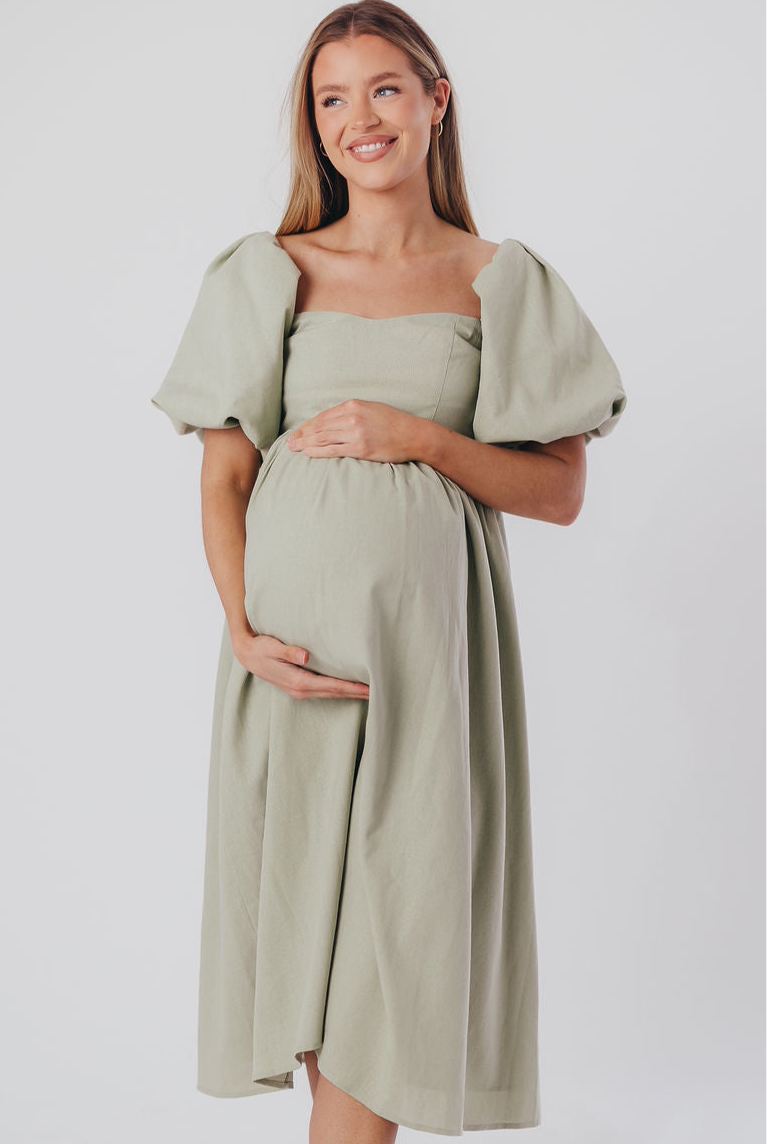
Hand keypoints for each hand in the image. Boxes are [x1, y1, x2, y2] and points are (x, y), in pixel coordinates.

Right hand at [232, 630, 369, 699]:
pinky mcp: (301, 685)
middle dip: (357, 693)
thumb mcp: (271, 646)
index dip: (352, 688)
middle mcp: (301, 689)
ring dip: (351, 693)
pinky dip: (340, 690)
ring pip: (332, 693)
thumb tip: (305, 655)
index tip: (370, 688)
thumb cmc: (260, 647)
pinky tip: (350, 687)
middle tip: (381, 691)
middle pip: (336, 693)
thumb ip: (288, 650)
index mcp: (298, 681)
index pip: (332, 686)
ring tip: (371, 691)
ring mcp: (301, 689)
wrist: (246, 654)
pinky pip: (325, 690)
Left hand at [287, 399, 420, 462]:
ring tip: (294, 448)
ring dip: (305, 443)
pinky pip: (332, 450)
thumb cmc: (394, 423)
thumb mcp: (371, 409)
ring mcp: (355, 432)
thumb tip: (334, 421)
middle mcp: (352, 417)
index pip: (324, 415)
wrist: (413, 435)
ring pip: (322, 437)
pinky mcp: (360, 448)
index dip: (308, 425)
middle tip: (289, 442)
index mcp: (353, 405)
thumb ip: (353, 413)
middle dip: (302, 434)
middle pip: (319, 426)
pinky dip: (317, 451)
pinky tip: (308, 453)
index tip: (299, 431)